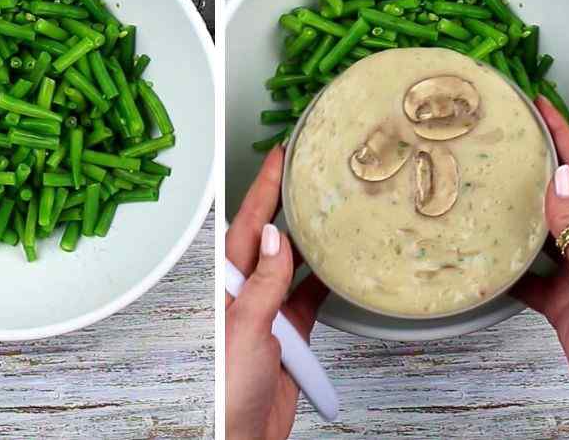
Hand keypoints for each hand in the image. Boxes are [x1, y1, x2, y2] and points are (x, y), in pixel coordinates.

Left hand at [225, 146, 328, 439]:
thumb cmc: (228, 393)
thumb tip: (275, 238)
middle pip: (272, 236)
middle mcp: (247, 292)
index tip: (280, 156)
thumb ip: (263, 285)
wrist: (244, 437)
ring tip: (332, 206)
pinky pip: (311, 295)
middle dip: (289, 201)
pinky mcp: (290, 332)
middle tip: (309, 169)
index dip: (263, 188)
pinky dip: (327, 278)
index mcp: (227, 286)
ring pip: (295, 262)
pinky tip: (341, 263)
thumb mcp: (245, 332)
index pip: (246, 224)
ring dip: (313, 237)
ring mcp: (270, 311)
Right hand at [512, 97, 568, 414]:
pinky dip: (506, 268)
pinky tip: (488, 260)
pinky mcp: (557, 300)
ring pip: (540, 232)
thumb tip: (559, 179)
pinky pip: (527, 276)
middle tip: (513, 137)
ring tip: (492, 187)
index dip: (565, 135)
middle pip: (560, 196)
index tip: (545, 106)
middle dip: (538, 165)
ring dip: (519, 212)